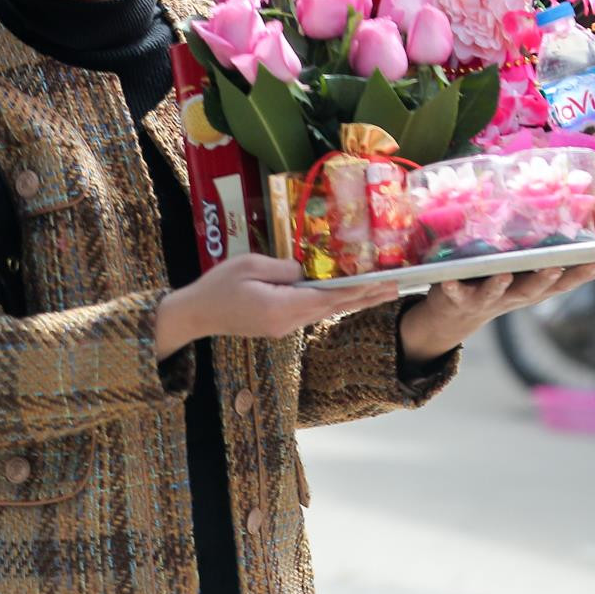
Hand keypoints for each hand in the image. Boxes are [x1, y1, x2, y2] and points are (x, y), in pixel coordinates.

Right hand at [155, 254, 397, 357]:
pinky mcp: (280, 326)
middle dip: (368, 297)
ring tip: (384, 291)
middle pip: (336, 307)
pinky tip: (350, 296)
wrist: (195, 315)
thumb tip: (308, 269)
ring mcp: (285, 327)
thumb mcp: (250, 266)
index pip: (329, 297)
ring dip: (356, 300)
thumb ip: (283, 267)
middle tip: (399, 288)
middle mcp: (289, 322)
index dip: (359, 289)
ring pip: (327, 311)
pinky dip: (336, 303)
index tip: (384, 281)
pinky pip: (314, 312)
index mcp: (282, 308)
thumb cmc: (217, 286)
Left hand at [398, 264, 594, 362]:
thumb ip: (552, 270)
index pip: (558, 284)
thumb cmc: (495, 288)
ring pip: (493, 294)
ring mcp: (483, 300)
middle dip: (542, 280)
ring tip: (504, 275)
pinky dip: (451, 288)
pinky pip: (454, 293)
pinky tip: (448, 282)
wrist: (452, 319)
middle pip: (529, 291)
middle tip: (555, 267)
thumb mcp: (525, 281)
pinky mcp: (456, 298)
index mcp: (528, 290)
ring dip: (499, 286)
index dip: (578, 276)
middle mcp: (509, 297)